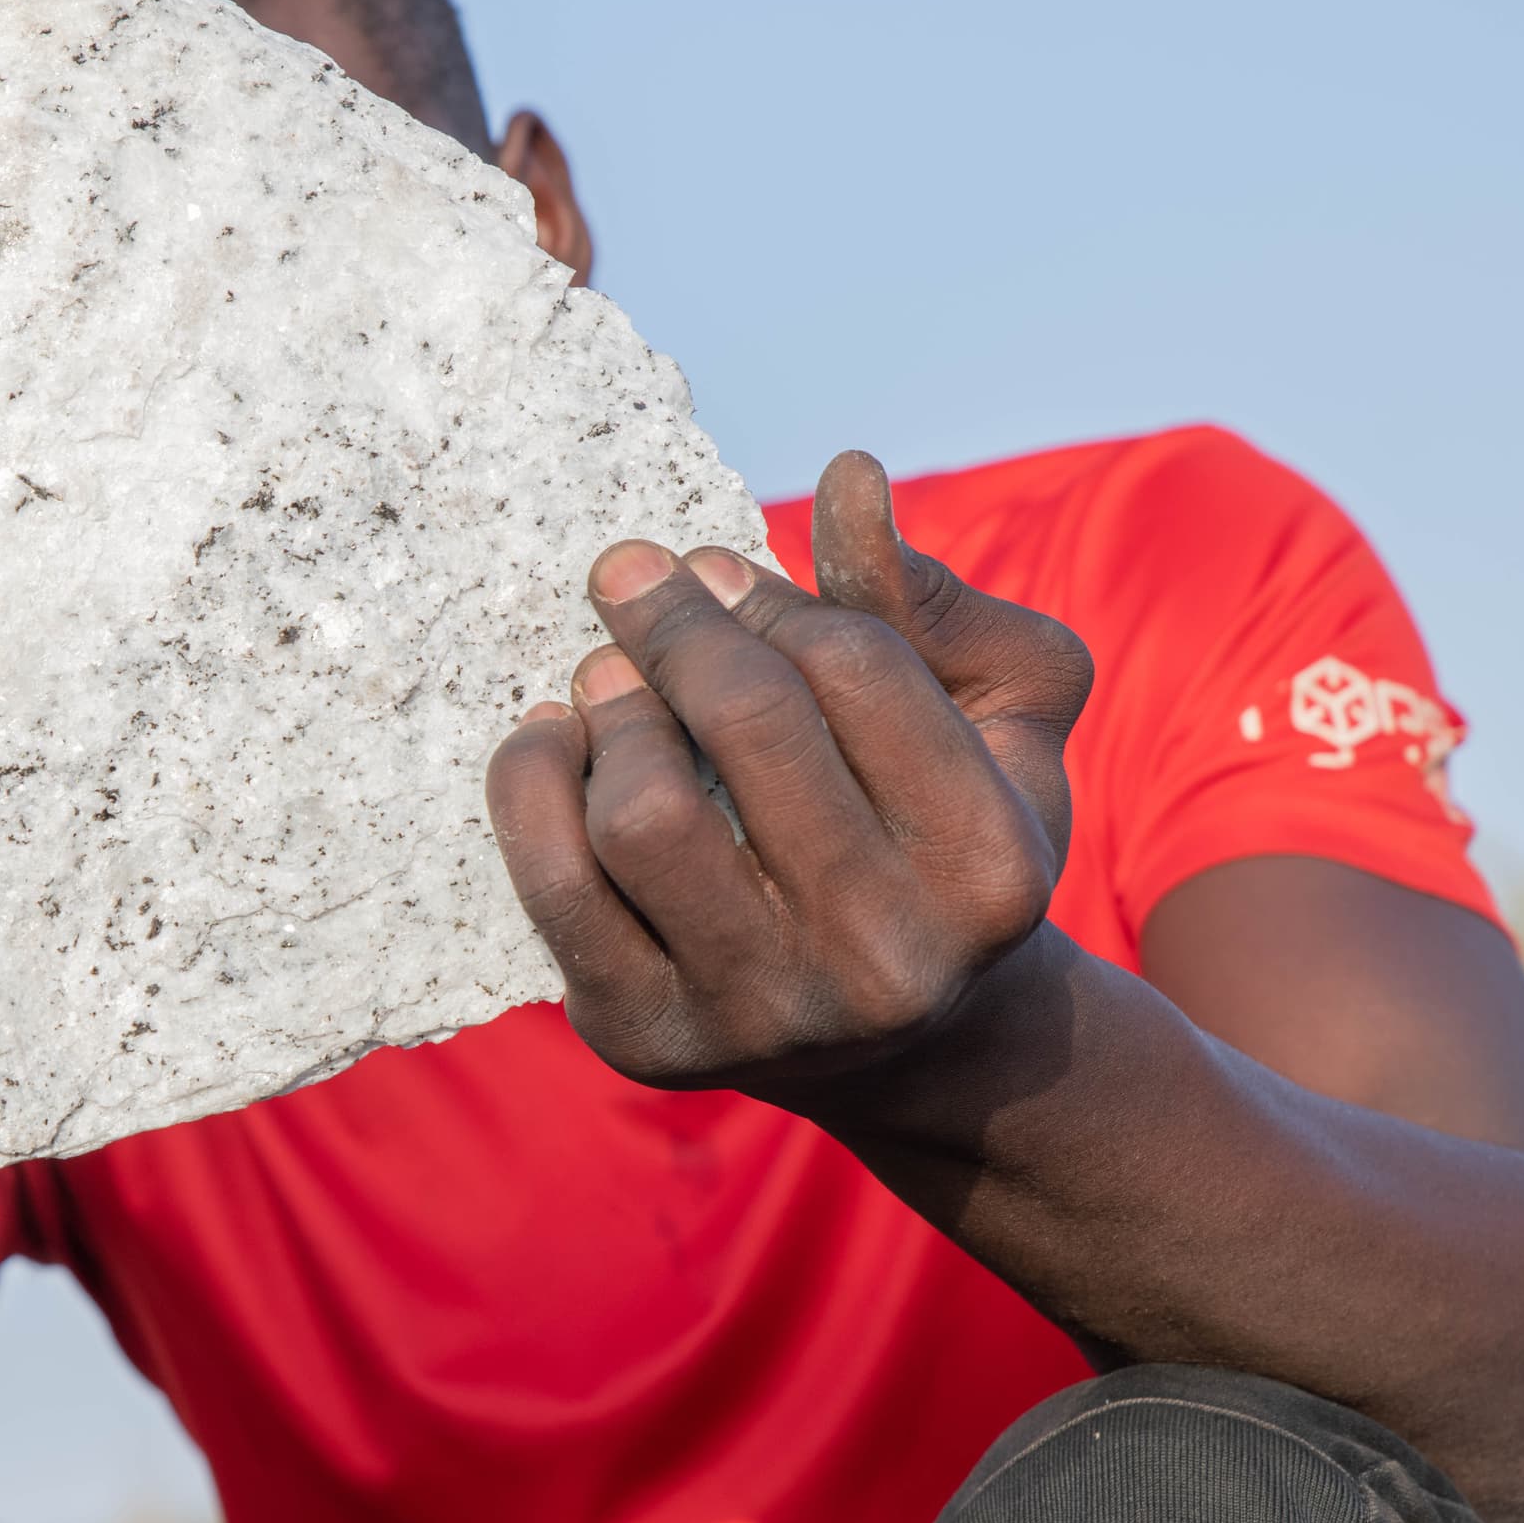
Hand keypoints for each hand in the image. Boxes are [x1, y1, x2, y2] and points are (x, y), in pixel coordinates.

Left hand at [485, 452, 1094, 1093]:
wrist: (901, 1041)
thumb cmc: (941, 840)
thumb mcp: (994, 718)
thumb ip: (928, 602)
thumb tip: (850, 481)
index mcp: (991, 867)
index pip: (853, 664)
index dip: (765, 595)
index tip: (715, 571)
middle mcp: (887, 957)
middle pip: (750, 720)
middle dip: (673, 622)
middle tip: (629, 579)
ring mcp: (763, 1013)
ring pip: (646, 811)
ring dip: (611, 710)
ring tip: (607, 678)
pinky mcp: (649, 1040)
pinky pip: (554, 886)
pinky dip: (530, 785)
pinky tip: (551, 739)